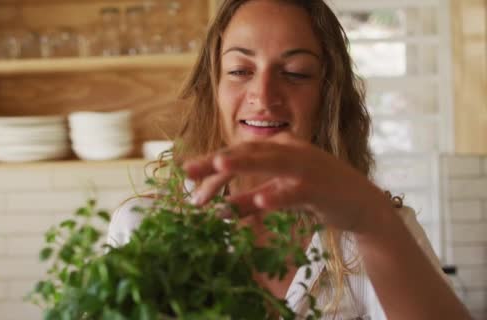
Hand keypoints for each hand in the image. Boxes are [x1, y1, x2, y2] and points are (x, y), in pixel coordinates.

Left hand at [182, 139, 393, 234]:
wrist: (363, 206)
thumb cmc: (319, 196)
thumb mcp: (280, 195)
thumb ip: (253, 201)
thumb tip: (222, 210)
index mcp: (280, 147)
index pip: (239, 153)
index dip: (211, 165)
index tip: (187, 176)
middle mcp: (291, 150)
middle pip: (248, 153)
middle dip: (216, 161)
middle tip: (188, 171)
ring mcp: (306, 166)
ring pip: (270, 162)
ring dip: (244, 164)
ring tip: (219, 166)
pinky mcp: (320, 188)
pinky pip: (296, 191)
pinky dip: (279, 194)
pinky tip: (263, 199)